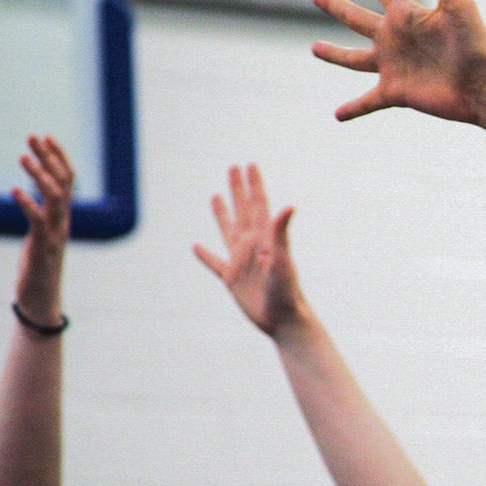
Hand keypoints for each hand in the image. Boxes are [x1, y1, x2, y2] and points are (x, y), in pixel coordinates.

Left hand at [12, 135, 73, 316]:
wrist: (41, 298)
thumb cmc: (38, 268)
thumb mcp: (40, 236)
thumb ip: (40, 215)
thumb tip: (32, 196)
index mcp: (62, 216)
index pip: (67, 179)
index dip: (58, 157)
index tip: (45, 136)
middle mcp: (63, 221)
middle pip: (63, 182)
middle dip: (49, 157)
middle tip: (33, 136)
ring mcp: (55, 233)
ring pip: (54, 197)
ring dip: (40, 175)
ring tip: (23, 157)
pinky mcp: (43, 246)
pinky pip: (38, 220)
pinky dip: (28, 204)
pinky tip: (15, 191)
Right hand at [193, 165, 307, 337]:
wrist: (284, 320)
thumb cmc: (287, 291)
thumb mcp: (282, 259)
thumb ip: (281, 233)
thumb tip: (289, 206)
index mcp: (265, 238)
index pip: (258, 205)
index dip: (254, 185)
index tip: (249, 165)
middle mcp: (253, 246)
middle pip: (242, 211)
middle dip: (238, 189)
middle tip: (233, 167)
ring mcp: (242, 262)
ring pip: (228, 231)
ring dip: (222, 213)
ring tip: (215, 196)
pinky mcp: (233, 280)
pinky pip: (215, 264)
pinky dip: (205, 256)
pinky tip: (196, 247)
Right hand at [312, 0, 485, 123]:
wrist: (483, 86)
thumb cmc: (475, 44)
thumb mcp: (459, 5)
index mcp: (408, 15)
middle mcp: (396, 39)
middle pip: (357, 19)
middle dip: (337, 7)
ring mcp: (394, 66)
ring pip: (355, 59)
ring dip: (335, 55)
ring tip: (315, 49)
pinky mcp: (397, 92)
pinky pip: (368, 102)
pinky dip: (353, 108)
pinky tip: (337, 115)